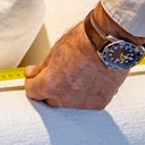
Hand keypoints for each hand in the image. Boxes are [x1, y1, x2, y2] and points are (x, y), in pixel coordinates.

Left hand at [23, 5, 139, 108]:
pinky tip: (90, 78)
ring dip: (69, 93)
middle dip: (51, 88)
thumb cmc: (86, 40)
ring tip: (78, 73)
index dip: (32, 82)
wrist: (111, 41)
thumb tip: (33, 74)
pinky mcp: (100, 103)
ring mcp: (83, 103)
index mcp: (51, 84)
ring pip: (69, 103)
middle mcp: (66, 98)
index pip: (32, 92)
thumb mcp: (56, 50)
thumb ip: (42, 67)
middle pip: (50, 100)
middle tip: (58, 74)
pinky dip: (86, 94)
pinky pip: (87, 102)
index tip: (34, 78)